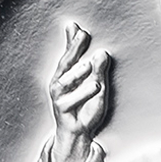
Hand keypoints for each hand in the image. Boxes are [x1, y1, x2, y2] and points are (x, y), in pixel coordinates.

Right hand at [49, 22, 111, 161]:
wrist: (79, 134)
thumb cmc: (86, 108)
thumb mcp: (96, 85)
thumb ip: (97, 70)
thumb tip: (101, 51)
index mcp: (67, 75)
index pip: (70, 55)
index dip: (73, 41)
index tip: (77, 27)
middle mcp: (59, 83)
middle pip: (65, 63)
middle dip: (73, 48)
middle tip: (82, 35)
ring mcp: (59, 97)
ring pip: (64, 81)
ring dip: (77, 71)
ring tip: (90, 63)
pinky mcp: (62, 110)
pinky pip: (70, 100)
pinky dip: (82, 93)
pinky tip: (95, 86)